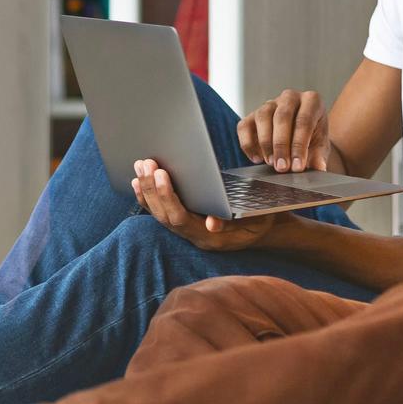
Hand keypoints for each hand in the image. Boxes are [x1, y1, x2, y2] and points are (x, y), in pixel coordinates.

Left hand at [132, 159, 278, 251]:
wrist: (263, 230)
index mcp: (212, 239)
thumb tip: (212, 224)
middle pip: (165, 216)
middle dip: (153, 188)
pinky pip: (160, 212)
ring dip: (147, 189)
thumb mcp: (257, 218)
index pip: (182, 219)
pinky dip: (147, 196)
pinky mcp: (183, 223)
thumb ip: (235, 221)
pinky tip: (139, 180)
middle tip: (147, 163)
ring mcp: (187, 232)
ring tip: (140, 166)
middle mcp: (195, 237)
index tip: (162, 174)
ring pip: (159, 214)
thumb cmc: (262, 218)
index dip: (168, 197)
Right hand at [237, 89, 334, 173]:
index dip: (299, 145)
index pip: (304, 121)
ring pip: (262, 117)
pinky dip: (247, 144)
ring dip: (265, 143)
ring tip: (270, 163)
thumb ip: (319, 156)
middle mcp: (290, 97)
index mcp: (311, 100)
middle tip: (282, 167)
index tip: (297, 166)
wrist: (301, 135)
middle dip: (281, 145)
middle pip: (282, 117)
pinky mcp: (252, 115)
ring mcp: (269, 104)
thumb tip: (318, 168)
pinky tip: (256, 159)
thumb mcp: (320, 146)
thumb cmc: (312, 138)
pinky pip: (244, 126)